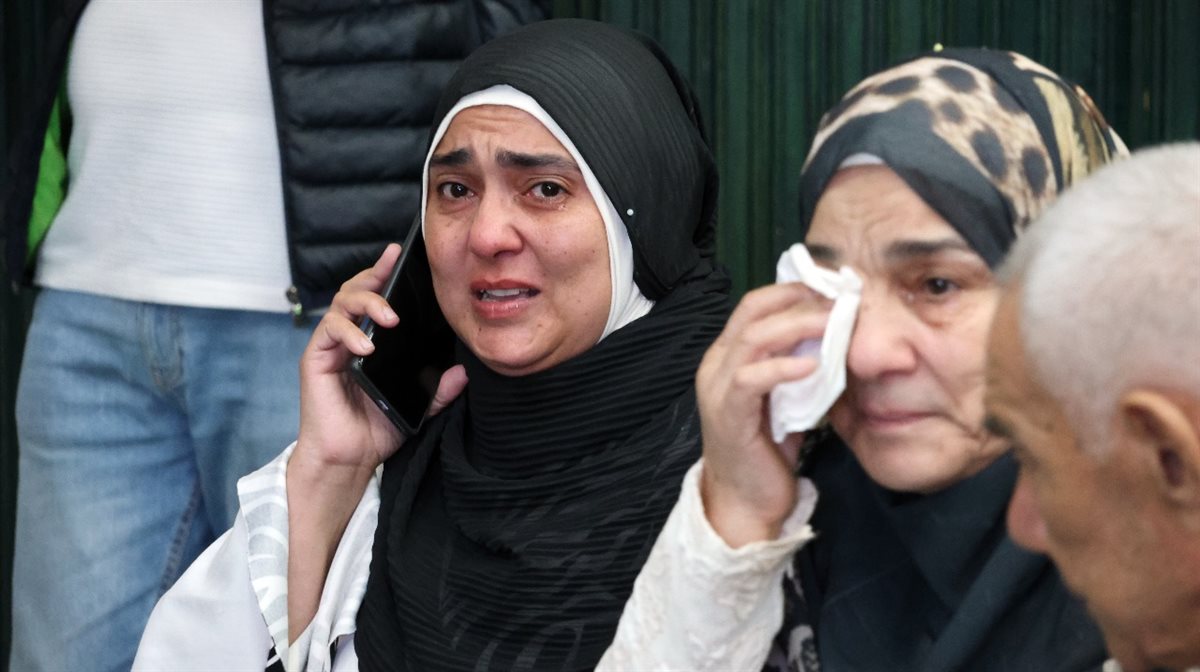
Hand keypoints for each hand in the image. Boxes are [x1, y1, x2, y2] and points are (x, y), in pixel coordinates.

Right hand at [292, 243, 465, 477]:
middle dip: (376, 275)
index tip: (402, 255)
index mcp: (373, 339)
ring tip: (390, 317)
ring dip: (367, 302)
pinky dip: (349, 332)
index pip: (378, 297)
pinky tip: (367, 345)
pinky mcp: (317, 359)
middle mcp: (350, 336)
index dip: (387, 274)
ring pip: (342, 303)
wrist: (351, 459)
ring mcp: (332, 346)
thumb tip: (463, 371)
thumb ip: (440, 389)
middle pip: (356, 289)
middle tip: (394, 269)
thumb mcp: (419, 405)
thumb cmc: (378, 428)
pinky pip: (328, 331)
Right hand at [697, 282, 829, 546]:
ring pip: (752, 337)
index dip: (793, 290)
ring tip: (833, 322)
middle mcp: (716, 364)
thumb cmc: (768, 450)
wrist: (745, 501)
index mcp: (728, 355)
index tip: (833, 288)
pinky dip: (783, 367)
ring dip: (796, 325)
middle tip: (839, 299)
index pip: (755, 305)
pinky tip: (813, 365)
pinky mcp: (727, 413)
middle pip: (753, 311)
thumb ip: (802, 366)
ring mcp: (717, 387)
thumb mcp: (789, 396)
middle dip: (798, 300)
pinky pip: (751, 378)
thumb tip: (841, 337)